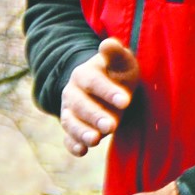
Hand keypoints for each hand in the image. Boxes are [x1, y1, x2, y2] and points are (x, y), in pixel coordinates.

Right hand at [60, 36, 136, 155]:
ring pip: (70, 122)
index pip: (94, 82)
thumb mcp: (121, 62)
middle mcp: (72, 93)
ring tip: (95, 140)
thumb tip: (107, 44)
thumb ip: (116, 54)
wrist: (104, 87)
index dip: (108, 91)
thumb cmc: (117, 74)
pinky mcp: (72, 127)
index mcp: (84, 74)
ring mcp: (69, 111)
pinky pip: (68, 137)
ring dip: (81, 132)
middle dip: (95, 116)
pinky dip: (72, 145)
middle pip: (80, 104)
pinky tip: (82, 151)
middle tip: (112, 126)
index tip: (126, 101)